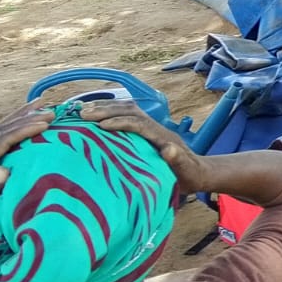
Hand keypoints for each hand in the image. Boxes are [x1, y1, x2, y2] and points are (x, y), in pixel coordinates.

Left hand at [0, 105, 52, 238]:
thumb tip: (3, 170)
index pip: (2, 141)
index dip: (23, 130)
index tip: (45, 125)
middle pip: (1, 130)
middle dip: (26, 119)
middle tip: (50, 112)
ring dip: (20, 116)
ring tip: (39, 105)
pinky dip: (13, 124)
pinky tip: (23, 121)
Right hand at [78, 101, 207, 196]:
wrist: (199, 172)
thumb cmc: (190, 174)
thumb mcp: (186, 170)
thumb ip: (179, 160)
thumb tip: (169, 149)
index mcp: (162, 136)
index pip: (140, 124)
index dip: (121, 122)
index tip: (101, 126)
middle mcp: (156, 127)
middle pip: (131, 111)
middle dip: (107, 109)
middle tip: (83, 113)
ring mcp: (151, 127)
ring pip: (127, 110)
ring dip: (106, 107)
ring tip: (82, 111)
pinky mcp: (145, 131)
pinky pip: (126, 116)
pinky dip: (109, 113)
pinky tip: (94, 117)